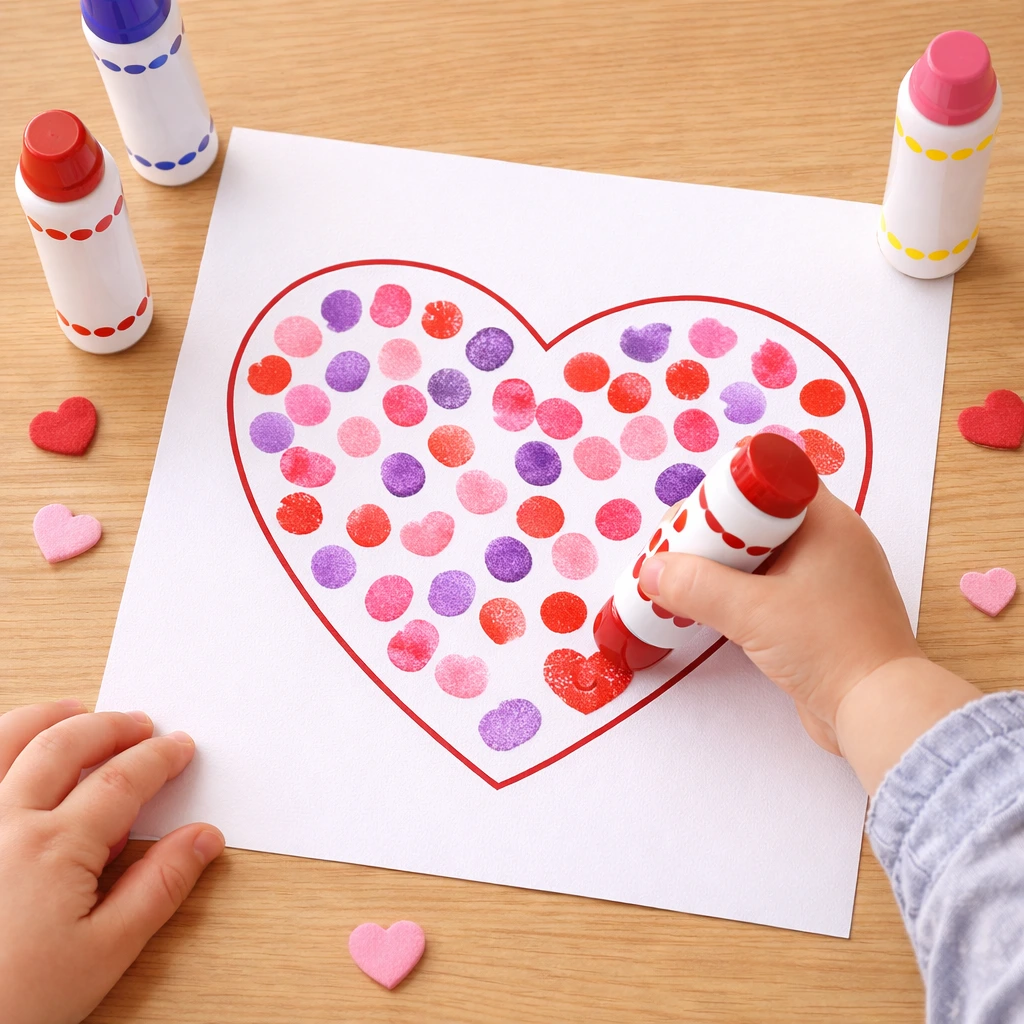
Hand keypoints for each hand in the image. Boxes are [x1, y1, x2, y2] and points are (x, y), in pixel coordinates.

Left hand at [0, 701, 223, 1023]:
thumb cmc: (13, 1002)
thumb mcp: (104, 953)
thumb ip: (159, 887)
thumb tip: (203, 840)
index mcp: (54, 846)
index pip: (122, 779)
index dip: (159, 757)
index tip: (178, 748)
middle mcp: (5, 821)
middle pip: (65, 744)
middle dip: (111, 725)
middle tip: (139, 725)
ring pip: (6, 740)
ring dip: (47, 717)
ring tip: (74, 712)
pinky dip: (0, 744)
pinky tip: (14, 749)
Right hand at [637, 484, 978, 790]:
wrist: (879, 712)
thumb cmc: (829, 649)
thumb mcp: (753, 612)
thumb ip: (696, 587)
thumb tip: (651, 570)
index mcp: (827, 522)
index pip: (773, 476)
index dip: (728, 486)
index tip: (692, 511)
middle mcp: (830, 541)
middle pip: (760, 514)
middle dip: (715, 529)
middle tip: (677, 547)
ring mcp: (827, 577)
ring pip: (763, 552)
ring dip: (723, 562)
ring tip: (682, 577)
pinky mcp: (819, 611)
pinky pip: (771, 583)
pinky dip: (740, 588)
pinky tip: (710, 605)